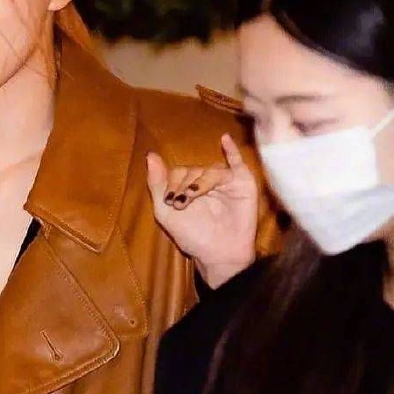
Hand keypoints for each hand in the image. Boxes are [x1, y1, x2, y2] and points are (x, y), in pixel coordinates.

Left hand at [146, 134, 257, 287]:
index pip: (179, 171)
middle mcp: (207, 181)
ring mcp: (226, 181)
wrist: (218, 253)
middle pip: (194, 169)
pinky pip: (238, 163)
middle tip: (182, 203)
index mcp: (188, 185)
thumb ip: (157, 184)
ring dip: (201, 181)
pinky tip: (224, 139)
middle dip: (185, 185)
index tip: (171, 201)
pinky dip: (232, 150)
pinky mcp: (243, 184)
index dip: (173, 182)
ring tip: (193, 195)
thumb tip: (150, 155)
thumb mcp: (166, 211)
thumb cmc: (192, 236)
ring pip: (211, 170)